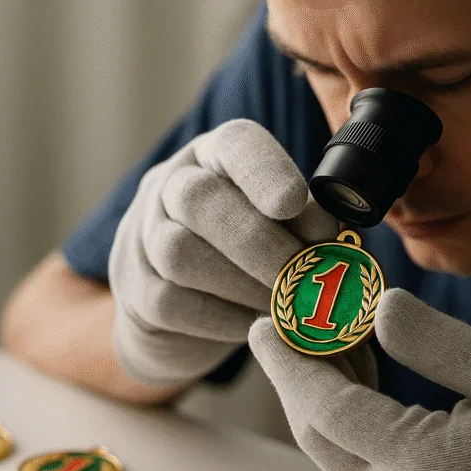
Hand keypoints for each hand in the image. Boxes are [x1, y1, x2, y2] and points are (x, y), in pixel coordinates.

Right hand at [108, 119, 337, 386]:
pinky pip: (172, 302)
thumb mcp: (280, 227)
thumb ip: (305, 223)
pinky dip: (222, 317)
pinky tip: (256, 326)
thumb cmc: (246, 254)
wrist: (180, 308)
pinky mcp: (137, 291)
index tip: (294, 203)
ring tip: (286, 304)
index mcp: (216, 157)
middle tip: (302, 273)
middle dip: (257, 239)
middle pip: (197, 199)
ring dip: (242, 282)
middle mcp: (171, 186)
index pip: (234, 144)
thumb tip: (333, 235)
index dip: (264, 171)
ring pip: (179, 252)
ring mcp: (143, 238)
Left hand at [249, 288, 470, 470]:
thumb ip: (435, 342)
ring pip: (330, 448)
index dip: (291, 363)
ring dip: (317, 393)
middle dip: (293, 375)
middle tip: (284, 320)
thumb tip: (375, 307)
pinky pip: (355, 460)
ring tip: (320, 334)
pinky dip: (344, 416)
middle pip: (316, 432)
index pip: (329, 409)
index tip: (264, 322)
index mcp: (424, 469)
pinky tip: (355, 370)